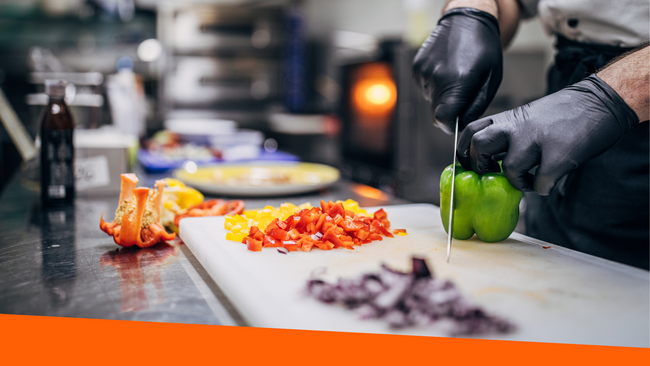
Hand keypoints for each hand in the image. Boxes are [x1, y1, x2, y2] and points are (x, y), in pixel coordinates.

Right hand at [412, 7, 501, 132]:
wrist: (466, 19)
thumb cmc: (483, 47)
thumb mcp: (491, 78)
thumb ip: (477, 105)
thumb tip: (463, 124)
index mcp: (459, 82)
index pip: (444, 119)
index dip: (451, 126)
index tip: (457, 123)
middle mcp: (437, 78)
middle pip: (436, 112)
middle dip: (449, 110)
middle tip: (462, 94)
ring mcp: (424, 72)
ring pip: (431, 100)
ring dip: (442, 94)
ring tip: (455, 75)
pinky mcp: (417, 67)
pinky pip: (425, 87)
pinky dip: (434, 84)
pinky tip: (445, 69)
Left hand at [457, 74, 638, 194]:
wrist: (601, 101)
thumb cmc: (563, 114)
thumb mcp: (527, 117)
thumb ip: (507, 135)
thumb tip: (490, 163)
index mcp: (508, 118)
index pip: (470, 131)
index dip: (464, 151)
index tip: (471, 164)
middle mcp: (518, 127)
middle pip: (478, 145)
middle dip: (480, 165)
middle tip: (493, 173)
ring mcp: (537, 140)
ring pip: (509, 169)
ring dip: (517, 182)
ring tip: (529, 179)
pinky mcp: (559, 155)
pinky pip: (541, 183)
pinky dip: (543, 188)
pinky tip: (550, 181)